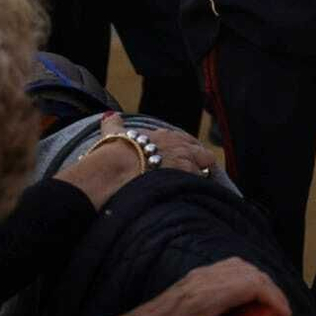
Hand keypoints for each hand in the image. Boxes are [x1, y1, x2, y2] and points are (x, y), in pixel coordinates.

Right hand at [55, 112, 218, 209]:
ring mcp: (186, 162)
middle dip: (200, 163)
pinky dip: (196, 193)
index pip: (185, 141)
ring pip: (205, 170)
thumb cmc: (113, 152)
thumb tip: (110, 115)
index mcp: (164, 136)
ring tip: (188, 190)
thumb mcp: (113, 134)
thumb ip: (114, 124)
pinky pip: (199, 187)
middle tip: (191, 174)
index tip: (181, 158)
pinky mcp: (187, 179)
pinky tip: (188, 199)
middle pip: (203, 153)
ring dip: (198, 179)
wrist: (115, 170)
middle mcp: (180, 147)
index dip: (185, 150)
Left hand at [74, 257, 290, 315]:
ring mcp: (198, 276)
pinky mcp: (194, 278)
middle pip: (249, 272)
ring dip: (259, 280)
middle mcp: (202, 281)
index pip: (250, 285)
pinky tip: (247, 294)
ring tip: (267, 303)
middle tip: (281, 312)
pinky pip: (229, 267)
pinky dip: (246, 276)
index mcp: (203, 299)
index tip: (284, 314)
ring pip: (240, 265)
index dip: (273, 297)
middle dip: (271, 289)